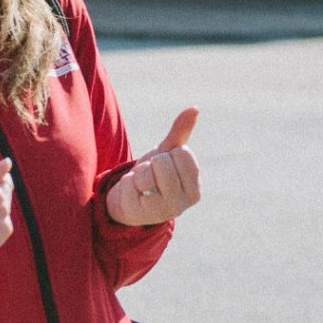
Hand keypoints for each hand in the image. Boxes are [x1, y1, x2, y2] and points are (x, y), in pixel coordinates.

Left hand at [104, 109, 200, 227]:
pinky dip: (127, 183)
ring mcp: (164, 211)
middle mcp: (184, 202)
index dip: (168, 154)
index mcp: (195, 187)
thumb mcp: (166, 153)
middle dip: (152, 164)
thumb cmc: (153, 176)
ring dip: (139, 174)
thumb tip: (194, 108)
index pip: (182, 153)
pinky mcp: (142, 214)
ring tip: (141, 185)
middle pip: (163, 162)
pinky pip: (131, 183)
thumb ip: (180, 133)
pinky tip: (132, 194)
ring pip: (147, 173)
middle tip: (150, 177)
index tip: (165, 167)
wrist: (130, 201)